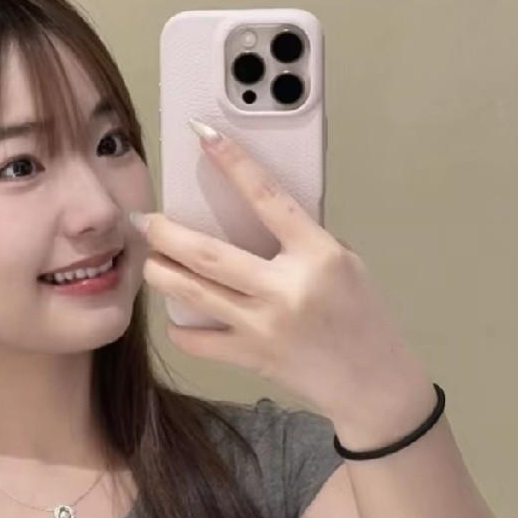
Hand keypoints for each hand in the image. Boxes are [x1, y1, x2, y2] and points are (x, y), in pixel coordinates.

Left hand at [133, 123, 429, 424]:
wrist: (371, 382)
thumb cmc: (361, 316)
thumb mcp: (346, 264)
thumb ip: (302, 241)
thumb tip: (251, 214)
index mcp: (317, 256)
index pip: (267, 198)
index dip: (234, 163)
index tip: (204, 135)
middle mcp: (286, 289)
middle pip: (208, 254)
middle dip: (166, 234)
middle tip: (145, 220)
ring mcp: (264, 326)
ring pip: (194, 294)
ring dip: (162, 273)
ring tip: (148, 260)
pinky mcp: (251, 357)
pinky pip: (200, 341)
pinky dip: (181, 327)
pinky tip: (175, 315)